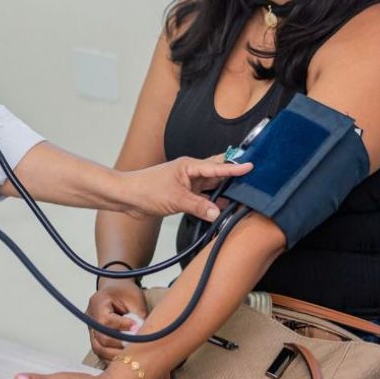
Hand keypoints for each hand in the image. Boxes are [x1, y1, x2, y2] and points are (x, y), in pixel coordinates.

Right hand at [87, 279, 147, 360]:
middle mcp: (90, 318)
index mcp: (98, 303)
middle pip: (100, 338)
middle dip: (119, 345)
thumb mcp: (135, 298)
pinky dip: (113, 358)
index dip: (121, 327)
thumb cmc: (125, 292)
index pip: (105, 321)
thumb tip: (145, 335)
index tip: (136, 327)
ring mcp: (91, 330)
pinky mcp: (96, 339)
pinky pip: (101, 353)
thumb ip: (139, 316)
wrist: (116, 289)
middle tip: (136, 345)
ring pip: (98, 349)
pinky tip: (126, 359)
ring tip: (132, 355)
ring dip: (116, 355)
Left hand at [114, 156, 251, 221]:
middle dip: (233, 176)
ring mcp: (187, 185)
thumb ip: (198, 206)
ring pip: (212, 187)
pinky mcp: (183, 196)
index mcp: (190, 166)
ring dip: (224, 192)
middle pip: (218, 174)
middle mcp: (191, 173)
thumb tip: (218, 213)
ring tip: (242, 196)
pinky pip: (203, 199)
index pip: (217, 166)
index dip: (234, 167)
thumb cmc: (146, 190)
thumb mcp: (175, 199)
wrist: (127, 197)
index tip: (251, 166)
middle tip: (252, 180)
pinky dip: (212, 204)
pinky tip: (223, 209)